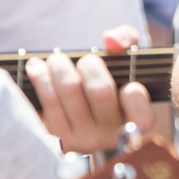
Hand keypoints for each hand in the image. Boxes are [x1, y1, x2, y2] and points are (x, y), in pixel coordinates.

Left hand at [28, 27, 153, 154]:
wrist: (74, 106)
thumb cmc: (106, 77)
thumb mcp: (124, 58)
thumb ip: (127, 39)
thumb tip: (110, 39)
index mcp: (133, 119)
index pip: (142, 118)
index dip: (136, 100)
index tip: (130, 86)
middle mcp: (109, 135)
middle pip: (100, 91)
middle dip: (89, 65)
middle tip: (86, 59)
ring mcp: (80, 140)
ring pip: (68, 93)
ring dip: (58, 67)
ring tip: (55, 59)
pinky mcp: (54, 138)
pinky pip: (45, 104)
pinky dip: (40, 80)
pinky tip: (36, 68)